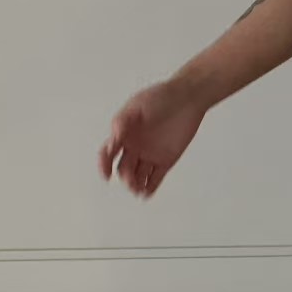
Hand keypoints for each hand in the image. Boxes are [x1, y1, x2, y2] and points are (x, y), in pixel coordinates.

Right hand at [98, 77, 207, 197]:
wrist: (187, 99)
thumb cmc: (160, 97)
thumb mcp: (137, 105)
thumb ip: (125, 120)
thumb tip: (114, 134)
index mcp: (123, 134)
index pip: (108, 153)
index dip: (104, 164)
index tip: (106, 174)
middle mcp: (134, 147)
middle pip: (124, 169)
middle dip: (125, 177)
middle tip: (130, 182)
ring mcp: (149, 155)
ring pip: (138, 176)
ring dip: (136, 185)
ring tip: (138, 190)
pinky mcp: (165, 161)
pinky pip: (156, 178)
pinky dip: (151, 187)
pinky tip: (147, 194)